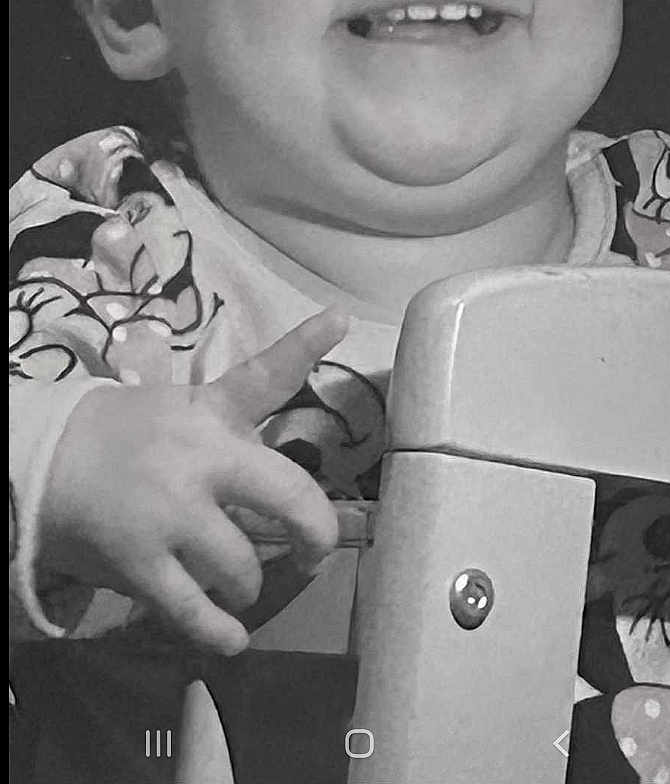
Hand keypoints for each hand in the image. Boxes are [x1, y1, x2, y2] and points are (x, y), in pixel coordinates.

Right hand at [36, 307, 348, 653]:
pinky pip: (193, 612)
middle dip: (314, 531)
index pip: (263, 375)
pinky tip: (233, 637)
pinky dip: (219, 632)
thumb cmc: (125, 434)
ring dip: (248, 584)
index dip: (305, 345)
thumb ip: (239, 410)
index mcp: (207, 414)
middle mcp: (198, 461)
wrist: (42, 464)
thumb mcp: (182, 406)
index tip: (338, 321)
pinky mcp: (140, 566)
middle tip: (312, 550)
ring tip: (240, 582)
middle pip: (286, 496)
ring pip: (242, 567)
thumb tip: (282, 423)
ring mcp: (170, 517)